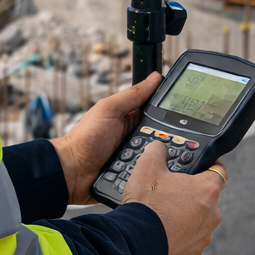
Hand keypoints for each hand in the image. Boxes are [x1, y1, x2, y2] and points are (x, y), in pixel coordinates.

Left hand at [50, 72, 161, 205]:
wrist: (71, 172)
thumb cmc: (85, 138)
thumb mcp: (109, 110)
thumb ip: (132, 95)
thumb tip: (155, 77)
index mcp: (131, 119)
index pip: (159, 113)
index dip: (170, 113)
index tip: (184, 114)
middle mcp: (136, 138)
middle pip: (163, 138)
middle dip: (164, 141)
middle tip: (160, 143)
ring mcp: (136, 158)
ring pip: (158, 158)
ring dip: (157, 160)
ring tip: (153, 160)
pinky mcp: (134, 176)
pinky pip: (149, 175)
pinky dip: (150, 175)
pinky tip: (153, 176)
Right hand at [124, 142, 224, 254]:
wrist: (136, 243)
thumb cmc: (146, 205)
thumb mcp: (147, 166)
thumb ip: (157, 151)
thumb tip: (159, 148)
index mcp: (206, 190)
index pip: (220, 171)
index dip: (211, 165)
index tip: (205, 165)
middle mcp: (211, 214)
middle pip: (206, 198)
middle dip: (191, 194)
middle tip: (170, 191)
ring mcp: (203, 236)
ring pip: (198, 220)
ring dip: (186, 216)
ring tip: (164, 214)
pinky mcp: (193, 253)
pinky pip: (189, 239)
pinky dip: (179, 235)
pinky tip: (162, 231)